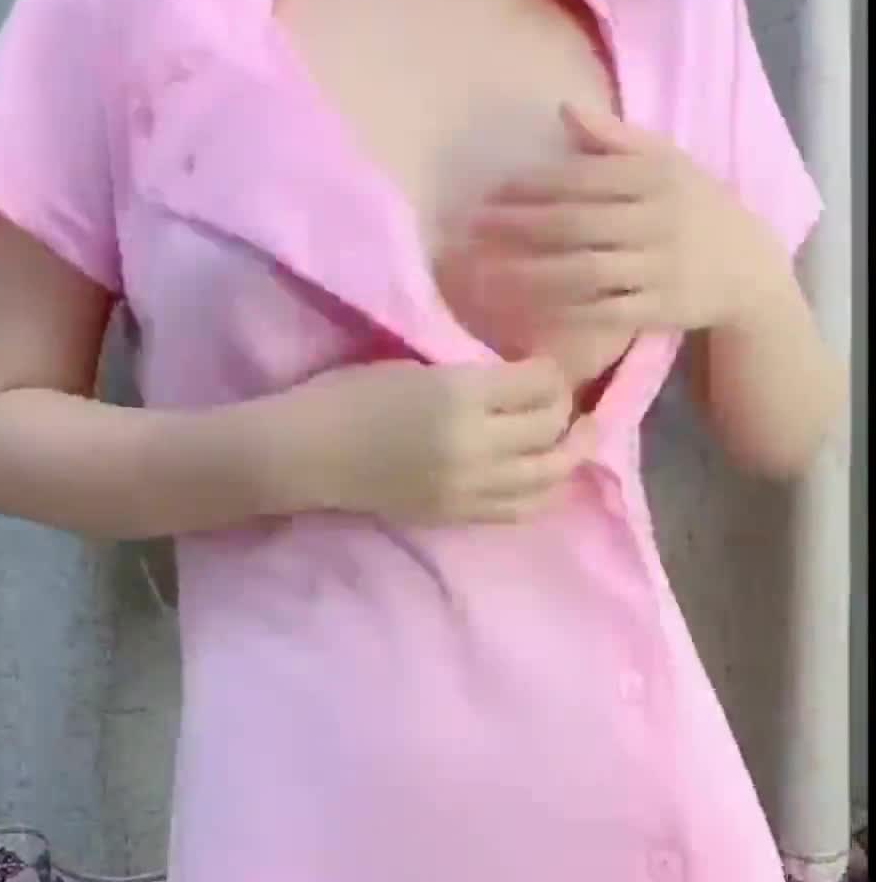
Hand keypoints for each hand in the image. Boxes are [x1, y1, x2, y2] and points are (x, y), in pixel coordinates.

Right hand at [275, 355, 596, 526]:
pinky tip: (546, 475)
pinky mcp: (459, 516)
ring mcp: (469, 488)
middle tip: (567, 399)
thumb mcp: (415, 367)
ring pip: (549, 476)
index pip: (539, 385)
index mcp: (460, 396)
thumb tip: (521, 382)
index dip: (553, 373)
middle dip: (567, 412)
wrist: (307, 456)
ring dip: (568, 455)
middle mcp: (475, 446)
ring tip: (575, 439)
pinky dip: (544, 490)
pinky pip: (522, 508)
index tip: (549, 364)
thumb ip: (472, 377)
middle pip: (552, 430)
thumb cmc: (350, 396)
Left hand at [462, 104, 784, 339]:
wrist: (749, 271)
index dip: (534, 184)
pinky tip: (528, 308)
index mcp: (658, 177)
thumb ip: (615, 139)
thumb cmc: (696, 208)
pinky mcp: (660, 310)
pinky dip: (565, 310)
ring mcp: (660, 269)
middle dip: (521, 226)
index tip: (492, 191)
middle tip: (475, 227)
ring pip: (586, 270)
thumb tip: (563, 108)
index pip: (586, 178)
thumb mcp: (668, 162)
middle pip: (578, 223)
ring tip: (487, 271)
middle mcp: (659, 221)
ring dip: (532, 272)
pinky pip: (604, 312)